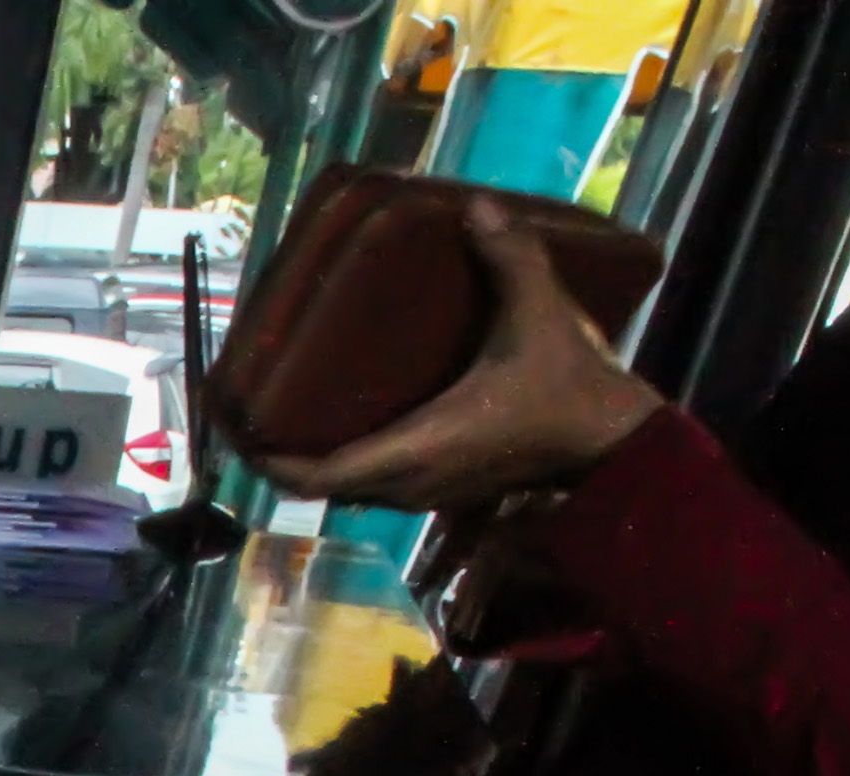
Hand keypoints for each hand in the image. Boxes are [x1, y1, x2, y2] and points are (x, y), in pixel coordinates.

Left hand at [269, 204, 662, 510]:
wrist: (615, 443)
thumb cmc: (573, 386)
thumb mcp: (540, 314)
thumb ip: (511, 259)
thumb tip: (479, 209)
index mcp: (416, 450)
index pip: (318, 475)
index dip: (267, 460)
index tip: (234, 431)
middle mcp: (411, 482)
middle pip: (322, 486)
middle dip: (279, 456)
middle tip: (248, 413)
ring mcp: (428, 492)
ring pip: (351, 489)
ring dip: (315, 461)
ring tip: (287, 414)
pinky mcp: (447, 487)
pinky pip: (378, 483)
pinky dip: (351, 460)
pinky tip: (347, 419)